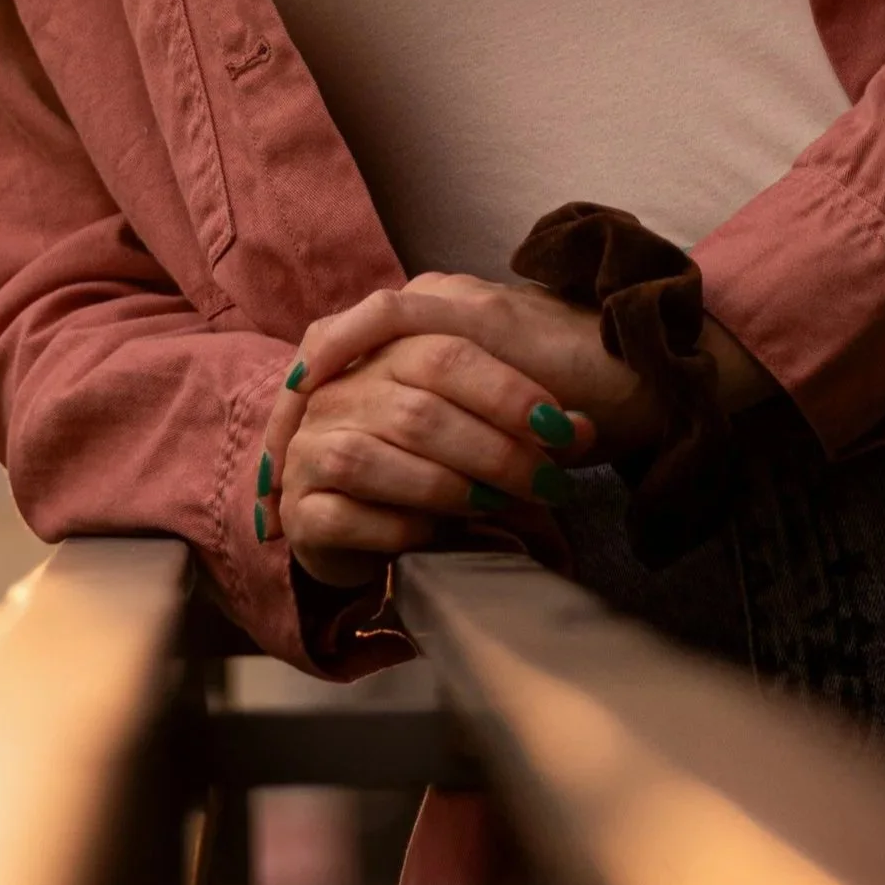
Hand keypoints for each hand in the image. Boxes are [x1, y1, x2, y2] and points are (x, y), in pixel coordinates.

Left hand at [258, 271, 781, 580]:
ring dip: (318, 396)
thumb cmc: (579, 408)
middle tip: (272, 479)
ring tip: (291, 454)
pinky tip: (329, 402)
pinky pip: (397, 326)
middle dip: (296, 415)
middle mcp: (440, 300)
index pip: (347, 354)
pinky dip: (354, 360)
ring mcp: (459, 300)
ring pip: (356, 330)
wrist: (650, 381)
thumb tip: (410, 494)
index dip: (308, 409)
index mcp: (441, 324)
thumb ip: (454, 436)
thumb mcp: (496, 429)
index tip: (282, 474)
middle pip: (335, 341)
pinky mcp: (482, 313)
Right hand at [263, 319, 597, 588]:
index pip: (444, 353)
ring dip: (448, 486)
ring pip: (372, 456)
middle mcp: (339, 391)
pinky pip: (346, 515)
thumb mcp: (478, 422)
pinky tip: (436, 535)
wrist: (354, 518)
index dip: (505, 391)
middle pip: (418, 409)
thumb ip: (522, 417)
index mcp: (382, 350)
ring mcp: (311, 448)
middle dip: (493, 450)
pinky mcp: (302, 509)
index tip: (561, 428)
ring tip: (499, 504)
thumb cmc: (427, 459)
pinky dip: (399, 526)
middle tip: (551, 484)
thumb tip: (582, 430)